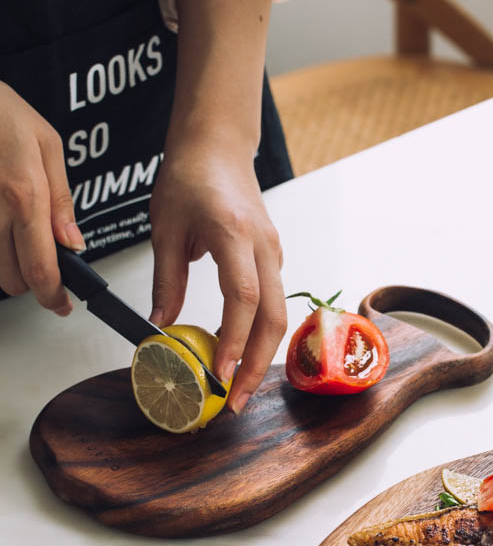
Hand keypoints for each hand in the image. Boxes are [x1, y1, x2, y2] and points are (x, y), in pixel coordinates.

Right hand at [0, 82, 84, 313]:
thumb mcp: (47, 146)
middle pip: (13, 280)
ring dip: (9, 266)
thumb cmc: (2, 113)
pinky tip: (1, 225)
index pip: (42, 270)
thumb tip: (73, 242)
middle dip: (33, 280)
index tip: (62, 304)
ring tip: (18, 235)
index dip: (54, 297)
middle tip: (44, 261)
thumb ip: (60, 199)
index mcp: (24, 196)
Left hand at [149, 126, 286, 413]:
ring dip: (262, 353)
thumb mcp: (166, 229)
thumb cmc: (190, 176)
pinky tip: (243, 353)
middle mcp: (263, 247)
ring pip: (278, 313)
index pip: (242, 298)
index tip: (220, 373)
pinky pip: (274, 301)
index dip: (234, 340)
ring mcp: (273, 252)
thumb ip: (167, 281)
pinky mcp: (273, 256)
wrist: (218, 145)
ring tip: (239, 386)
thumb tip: (160, 329)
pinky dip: (261, 332)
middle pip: (272, 316)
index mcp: (233, 235)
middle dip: (257, 363)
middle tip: (237, 400)